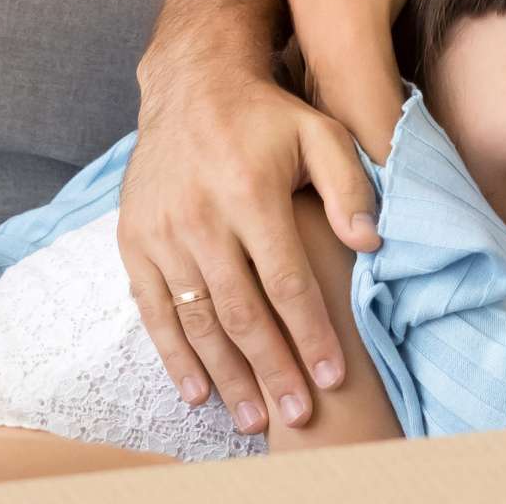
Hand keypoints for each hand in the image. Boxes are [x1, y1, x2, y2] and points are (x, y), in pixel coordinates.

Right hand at [119, 51, 382, 434]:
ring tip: (253, 419)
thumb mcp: (319, 132)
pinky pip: (153, 310)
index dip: (310, 334)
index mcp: (251, 193)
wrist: (190, 85)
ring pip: (197, 320)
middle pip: (242, 313)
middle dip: (272, 371)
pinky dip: (174, 355)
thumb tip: (372, 243)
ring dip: (226, 375)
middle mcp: (201, 218)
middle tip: (298, 415)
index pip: (287, 282)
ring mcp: (162, 232)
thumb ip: (350, 185)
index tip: (334, 377)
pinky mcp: (133, 240)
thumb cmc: (267, 116)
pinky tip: (197, 391)